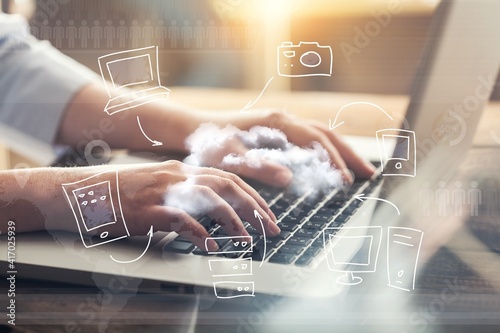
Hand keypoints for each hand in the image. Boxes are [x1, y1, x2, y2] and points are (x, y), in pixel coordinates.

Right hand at [115, 161, 278, 250]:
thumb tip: (206, 215)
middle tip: (271, 228)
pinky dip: (200, 233)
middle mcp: (176, 176)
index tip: (267, 213)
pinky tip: (211, 246)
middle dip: (254, 207)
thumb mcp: (155, 187)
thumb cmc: (118, 193)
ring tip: (247, 240)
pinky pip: (181, 219)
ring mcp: (162, 190)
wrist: (80, 191)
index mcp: (180, 171)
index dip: (252, 196)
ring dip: (234, 220)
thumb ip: (181, 195)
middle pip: (226, 185)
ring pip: (210, 198)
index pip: (227, 178)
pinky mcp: (147, 209)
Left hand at [195, 109, 375, 185]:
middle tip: (370, 174)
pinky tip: (329, 164)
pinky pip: (310, 139)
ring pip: (321, 135)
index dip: (333, 161)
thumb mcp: (230, 157)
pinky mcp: (278, 131)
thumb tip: (289, 178)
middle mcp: (284, 118)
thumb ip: (258, 166)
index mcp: (278, 122)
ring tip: (358, 171)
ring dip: (341, 152)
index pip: (316, 140)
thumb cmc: (210, 143)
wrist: (195, 129)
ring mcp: (282, 123)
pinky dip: (326, 151)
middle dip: (349, 154)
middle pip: (326, 134)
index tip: (346, 181)